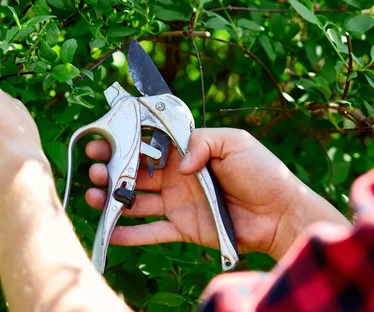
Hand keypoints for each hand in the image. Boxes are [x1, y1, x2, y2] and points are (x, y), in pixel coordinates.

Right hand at [85, 128, 349, 259]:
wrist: (280, 212)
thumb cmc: (262, 171)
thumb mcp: (233, 142)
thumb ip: (200, 142)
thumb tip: (178, 164)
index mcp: (185, 153)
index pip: (146, 145)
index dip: (122, 143)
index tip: (100, 140)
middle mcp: (176, 177)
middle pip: (135, 174)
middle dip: (111, 170)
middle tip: (93, 170)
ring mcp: (177, 203)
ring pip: (137, 201)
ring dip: (113, 199)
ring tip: (92, 196)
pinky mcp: (183, 228)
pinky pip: (151, 231)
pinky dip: (130, 233)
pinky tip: (109, 230)